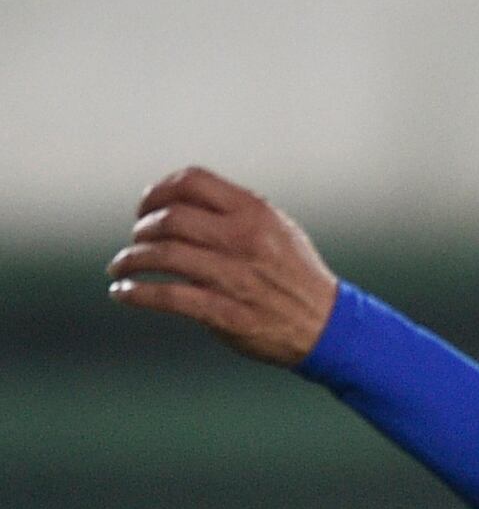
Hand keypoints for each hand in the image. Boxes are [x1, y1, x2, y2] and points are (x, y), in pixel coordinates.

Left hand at [104, 168, 341, 366]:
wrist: (328, 326)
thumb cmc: (295, 275)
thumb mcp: (277, 229)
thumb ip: (234, 211)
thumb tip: (177, 201)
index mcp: (255, 213)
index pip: (191, 182)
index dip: (158, 191)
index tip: (146, 208)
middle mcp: (244, 240)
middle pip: (170, 219)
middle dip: (142, 229)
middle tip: (137, 242)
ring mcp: (235, 277)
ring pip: (163, 256)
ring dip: (130, 261)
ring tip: (121, 268)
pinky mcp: (226, 313)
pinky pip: (168, 297)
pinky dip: (137, 294)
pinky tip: (124, 294)